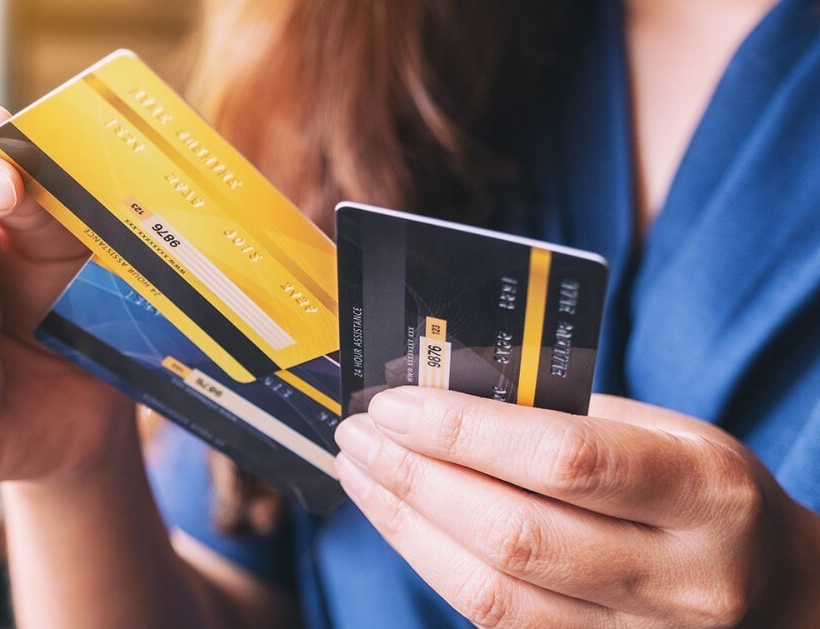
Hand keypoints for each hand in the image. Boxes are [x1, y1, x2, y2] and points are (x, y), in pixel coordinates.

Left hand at [334, 388, 819, 626]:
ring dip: (406, 526)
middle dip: (416, 479)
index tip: (394, 403)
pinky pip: (495, 620)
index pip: (566, 461)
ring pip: (493, 593)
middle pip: (514, 535)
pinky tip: (402, 520)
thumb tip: (445, 393)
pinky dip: (433, 564)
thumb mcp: (666, 431)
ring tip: (362, 472)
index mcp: (705, 494)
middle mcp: (679, 579)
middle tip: (359, 433)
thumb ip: (566, 413)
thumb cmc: (703, 492)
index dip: (464, 431)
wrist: (772, 592)